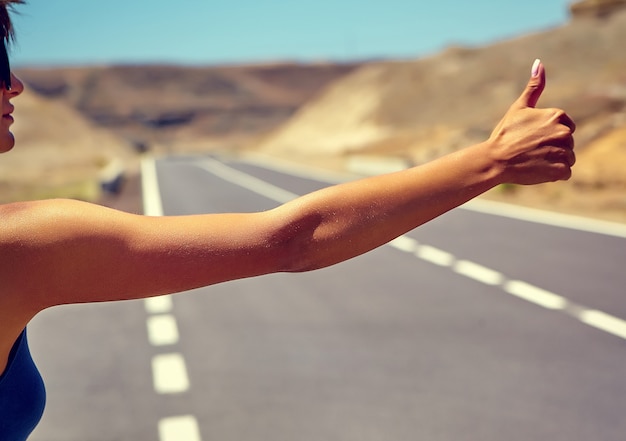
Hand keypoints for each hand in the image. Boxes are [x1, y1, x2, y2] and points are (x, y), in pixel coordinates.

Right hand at [487, 59, 575, 184]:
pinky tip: (537, 170)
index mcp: (558, 116)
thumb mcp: (519, 108)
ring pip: (567, 159)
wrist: (494, 160)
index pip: (565, 128)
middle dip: (552, 148)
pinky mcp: (560, 170)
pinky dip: (553, 174)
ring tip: (533, 161)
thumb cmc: (505, 134)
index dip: (548, 135)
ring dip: (553, 162)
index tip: (532, 138)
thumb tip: (539, 63)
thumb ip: (534, 87)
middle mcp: (564, 132)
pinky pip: (565, 173)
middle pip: (567, 144)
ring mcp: (563, 152)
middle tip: (530, 151)